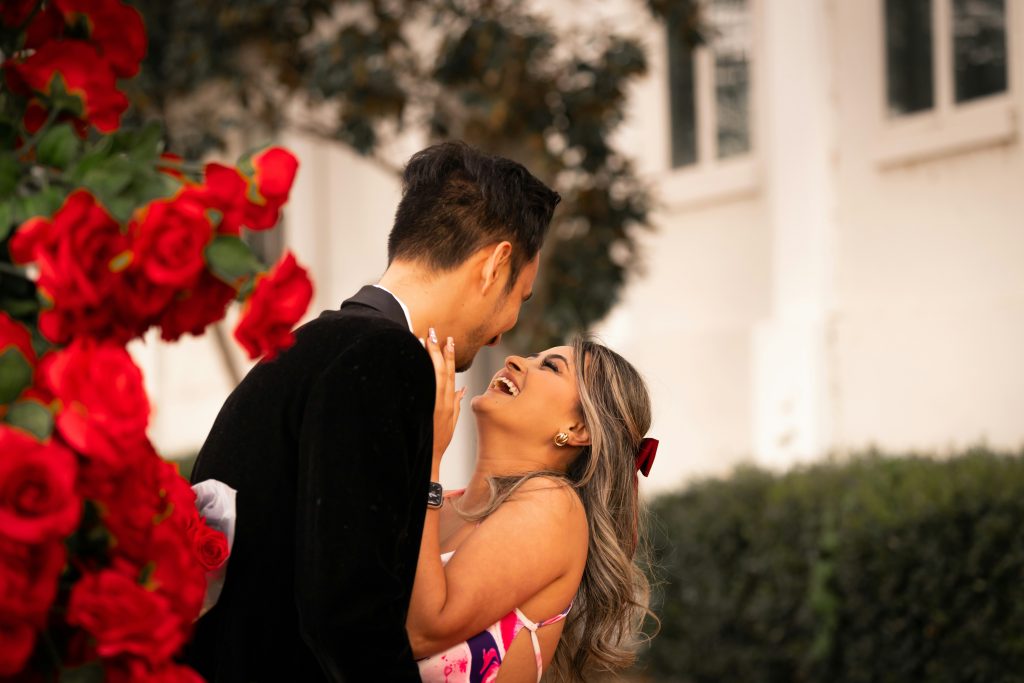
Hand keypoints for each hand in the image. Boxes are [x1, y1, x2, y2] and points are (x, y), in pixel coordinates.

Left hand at [423, 328, 463, 464]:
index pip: (451, 373)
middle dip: (439, 350)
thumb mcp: (452, 421)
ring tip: (424, 339)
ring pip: (433, 375)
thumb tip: (463, 389)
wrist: (429, 457)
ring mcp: (433, 404)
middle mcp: (443, 400)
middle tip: (435, 331)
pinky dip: (421, 372)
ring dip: (429, 356)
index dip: (450, 356)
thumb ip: (457, 403)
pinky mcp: (424, 408)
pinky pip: (424, 386)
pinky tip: (415, 359)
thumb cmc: (439, 440)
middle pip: (442, 370)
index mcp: (450, 402)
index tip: (448, 340)